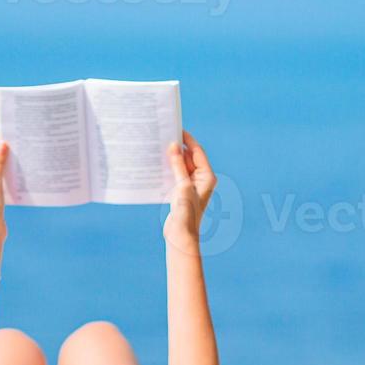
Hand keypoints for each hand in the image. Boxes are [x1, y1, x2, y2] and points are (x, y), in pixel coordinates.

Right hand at [164, 130, 215, 254]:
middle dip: (177, 148)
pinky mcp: (181, 191)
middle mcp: (201, 179)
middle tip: (163, 136)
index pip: (197, 151)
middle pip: (189, 157)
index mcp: (207, 176)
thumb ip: (178, 165)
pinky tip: (157, 163)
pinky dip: (168, 168)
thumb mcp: (182, 186)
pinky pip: (175, 174)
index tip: (176, 129)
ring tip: (158, 148)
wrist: (181, 235)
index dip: (187, 140)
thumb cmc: (186, 212)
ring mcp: (191, 185)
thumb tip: (174, 145)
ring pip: (181, 165)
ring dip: (171, 158)